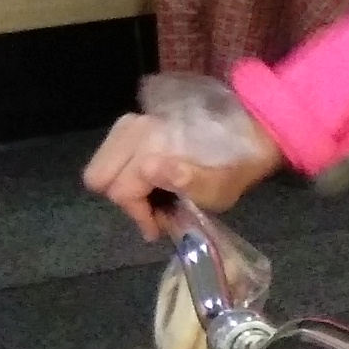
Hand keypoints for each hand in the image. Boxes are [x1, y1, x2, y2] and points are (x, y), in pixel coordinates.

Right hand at [83, 93, 280, 239]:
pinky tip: (149, 178)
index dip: (138, 215)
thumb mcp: (220, 188)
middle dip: (124, 199)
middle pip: (99, 175)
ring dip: (121, 184)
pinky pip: (111, 150)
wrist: (249, 133)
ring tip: (152, 196)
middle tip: (152, 211)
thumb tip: (147, 170)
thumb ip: (187, 183)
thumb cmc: (235, 168)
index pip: (121, 190)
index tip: (159, 227)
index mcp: (156, 145)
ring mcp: (133, 121)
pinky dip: (123, 169)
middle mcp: (137, 128)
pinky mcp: (134, 120)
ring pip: (100, 162)